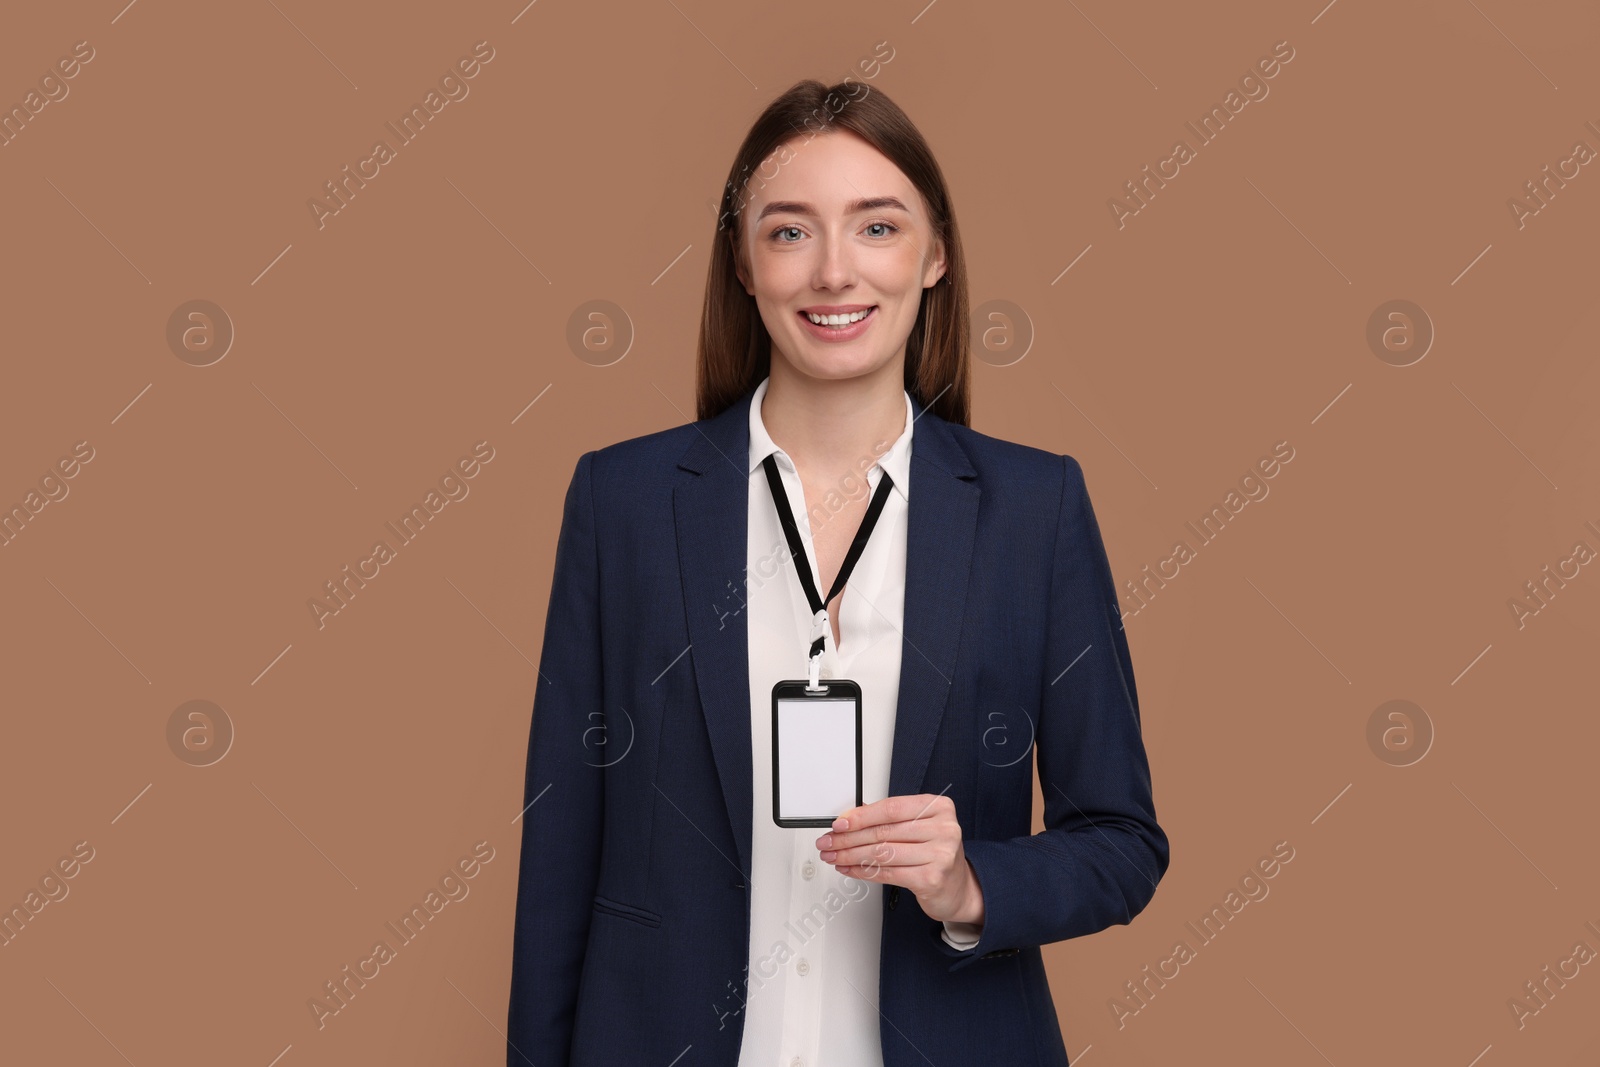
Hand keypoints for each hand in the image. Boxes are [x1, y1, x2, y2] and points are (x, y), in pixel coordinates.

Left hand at [814, 793, 985, 926]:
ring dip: (851, 855)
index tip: (840, 822)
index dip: (861, 816)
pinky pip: (887, 873)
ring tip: (834, 856)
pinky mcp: (932, 878)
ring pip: (882, 853)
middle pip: (884, 831)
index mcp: (939, 807)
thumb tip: (849, 818)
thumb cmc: (935, 853)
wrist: (958, 888)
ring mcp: (940, 854)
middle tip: (829, 841)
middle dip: (849, 838)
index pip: (891, 808)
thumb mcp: (918, 828)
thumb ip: (889, 820)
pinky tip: (850, 869)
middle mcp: (943, 829)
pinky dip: (862, 872)